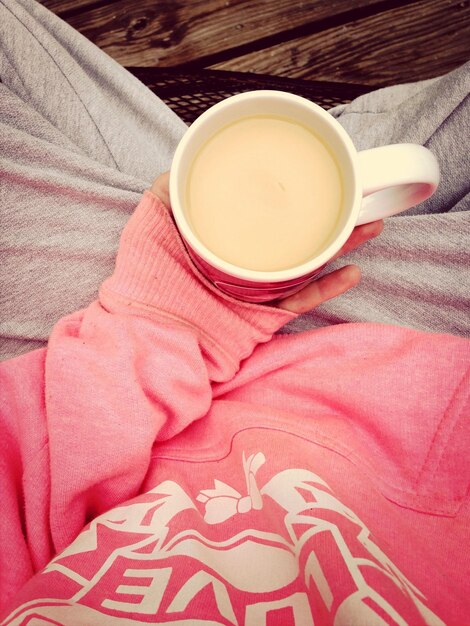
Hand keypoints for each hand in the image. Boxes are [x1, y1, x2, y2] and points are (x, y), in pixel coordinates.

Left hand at [150, 173, 382, 314]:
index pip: (257, 214)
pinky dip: (327, 289)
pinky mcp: (264, 319)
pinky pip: (301, 302)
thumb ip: (163, 196)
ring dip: (339, 246)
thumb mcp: (147, 229)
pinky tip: (352, 271)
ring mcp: (255, 292)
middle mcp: (242, 265)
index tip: (307, 172)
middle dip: (325, 215)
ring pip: (305, 264)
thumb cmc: (143, 285)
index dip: (284, 195)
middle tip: (354, 194)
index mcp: (220, 242)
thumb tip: (181, 165)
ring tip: (368, 225)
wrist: (148, 339)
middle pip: (292, 235)